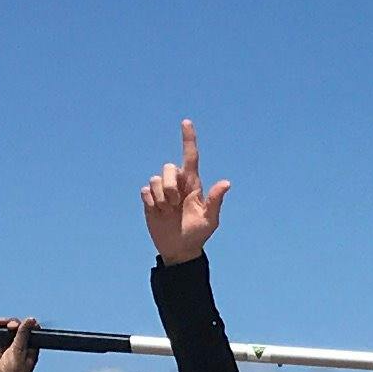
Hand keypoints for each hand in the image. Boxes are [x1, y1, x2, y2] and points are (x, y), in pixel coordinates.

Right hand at [0, 316, 40, 371]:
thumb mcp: (19, 351)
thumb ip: (23, 335)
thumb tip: (31, 319)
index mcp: (30, 348)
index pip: (30, 331)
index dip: (25, 324)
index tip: (19, 324)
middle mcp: (19, 347)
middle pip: (16, 329)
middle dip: (11, 323)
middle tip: (8, 325)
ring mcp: (6, 349)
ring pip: (4, 331)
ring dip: (1, 325)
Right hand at [143, 119, 229, 263]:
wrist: (179, 249)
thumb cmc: (198, 233)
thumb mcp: (210, 220)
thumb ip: (215, 201)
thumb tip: (226, 183)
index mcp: (193, 184)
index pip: (191, 157)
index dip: (188, 139)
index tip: (186, 122)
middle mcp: (177, 184)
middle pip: (168, 168)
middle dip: (170, 185)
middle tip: (175, 203)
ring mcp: (162, 191)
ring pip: (155, 179)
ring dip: (161, 197)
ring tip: (168, 211)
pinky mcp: (150, 199)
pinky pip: (145, 191)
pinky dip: (151, 203)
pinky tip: (158, 212)